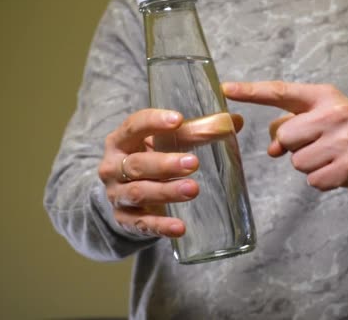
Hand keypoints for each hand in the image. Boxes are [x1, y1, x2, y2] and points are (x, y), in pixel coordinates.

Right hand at [98, 109, 242, 236]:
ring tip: (193, 189)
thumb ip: (195, 132)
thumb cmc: (149, 160)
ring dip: (166, 192)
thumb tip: (234, 121)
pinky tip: (180, 227)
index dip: (153, 122)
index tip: (178, 119)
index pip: (133, 126)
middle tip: (193, 163)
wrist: (125, 198)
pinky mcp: (124, 220)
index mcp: (121, 141)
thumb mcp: (164, 144)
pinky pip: (142, 224)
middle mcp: (113, 167)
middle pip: (137, 164)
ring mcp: (116, 195)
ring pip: (139, 193)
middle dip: (165, 164)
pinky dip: (161, 226)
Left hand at [223, 81, 347, 194]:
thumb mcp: (322, 117)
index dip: (252, 91)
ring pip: (297, 162)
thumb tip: (272, 148)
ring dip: (308, 164)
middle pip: (285, 137)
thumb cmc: (346, 131)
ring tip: (329, 156)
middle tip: (317, 144)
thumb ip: (292, 125)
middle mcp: (335, 115)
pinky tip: (337, 169)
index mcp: (324, 97)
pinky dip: (321, 179)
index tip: (226, 88)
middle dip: (294, 146)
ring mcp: (343, 141)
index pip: (282, 92)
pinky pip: (313, 180)